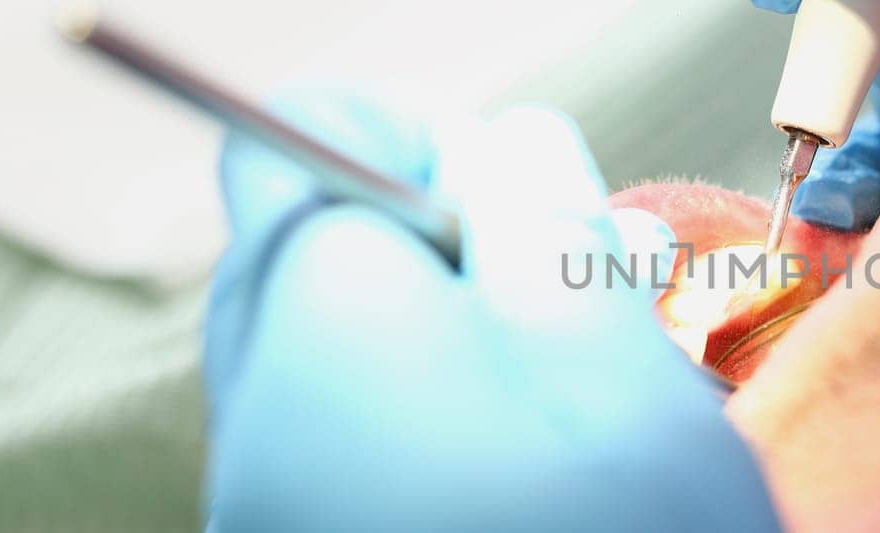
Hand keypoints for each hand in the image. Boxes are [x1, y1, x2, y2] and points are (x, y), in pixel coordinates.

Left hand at [202, 89, 778, 530]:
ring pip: (345, 350)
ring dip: (466, 338)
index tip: (531, 204)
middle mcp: (264, 420)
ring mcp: (276, 505)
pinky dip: (444, 422)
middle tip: (580, 297)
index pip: (310, 149)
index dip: (429, 143)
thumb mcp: (615, 377)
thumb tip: (508, 147)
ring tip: (581, 394)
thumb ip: (549, 231)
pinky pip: (353, 441)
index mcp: (322, 337)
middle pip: (324, 250)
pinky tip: (539, 471)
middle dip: (461, 247)